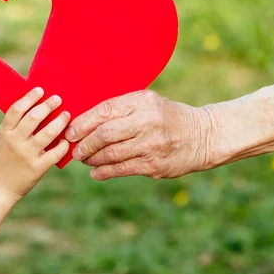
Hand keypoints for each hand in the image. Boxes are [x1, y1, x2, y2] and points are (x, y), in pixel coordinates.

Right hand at [0, 87, 69, 201]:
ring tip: (66, 115)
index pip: (17, 109)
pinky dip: (63, 145)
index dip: (30, 97)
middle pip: (34, 117)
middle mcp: (15, 142)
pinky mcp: (37, 169)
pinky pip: (55, 154)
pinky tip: (66, 140)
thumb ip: (13, 126)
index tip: (40, 90)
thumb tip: (34, 107)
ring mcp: (26, 155)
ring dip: (60, 122)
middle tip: (58, 99)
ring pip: (48, 133)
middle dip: (48, 105)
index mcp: (4, 133)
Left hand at [65, 90, 219, 180]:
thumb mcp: (148, 103)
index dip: (83, 123)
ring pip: (111, 154)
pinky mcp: (155, 165)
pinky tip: (95, 172)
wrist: (202, 136)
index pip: (105, 110)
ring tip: (84, 159)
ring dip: (92, 159)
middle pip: (105, 134)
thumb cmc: (166, 117)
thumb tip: (83, 122)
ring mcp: (152, 145)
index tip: (70, 131)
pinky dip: (104, 172)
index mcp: (142, 101)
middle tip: (75, 149)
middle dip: (85, 143)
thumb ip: (121, 109)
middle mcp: (147, 121)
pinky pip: (123, 169)